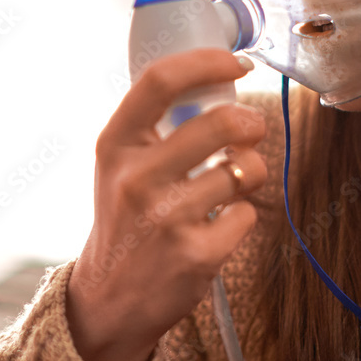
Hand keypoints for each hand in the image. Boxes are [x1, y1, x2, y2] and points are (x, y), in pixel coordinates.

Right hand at [65, 48, 266, 360]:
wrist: (108, 298)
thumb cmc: (123, 222)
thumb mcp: (119, 166)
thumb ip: (153, 128)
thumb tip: (213, 85)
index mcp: (115, 145)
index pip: (159, 80)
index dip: (206, 62)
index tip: (235, 63)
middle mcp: (136, 177)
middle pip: (220, 122)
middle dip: (251, 121)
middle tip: (251, 128)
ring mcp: (167, 217)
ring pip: (244, 168)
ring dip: (252, 170)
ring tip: (234, 181)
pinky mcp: (197, 253)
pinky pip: (248, 213)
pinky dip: (242, 215)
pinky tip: (219, 223)